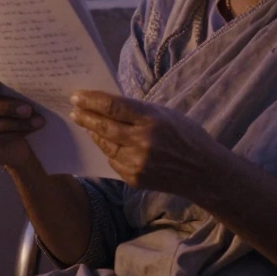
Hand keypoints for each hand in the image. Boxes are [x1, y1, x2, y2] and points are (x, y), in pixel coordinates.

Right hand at [0, 68, 44, 168]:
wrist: (12, 138)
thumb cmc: (10, 105)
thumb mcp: (8, 92)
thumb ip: (9, 85)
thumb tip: (28, 82)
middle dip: (5, 107)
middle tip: (27, 109)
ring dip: (14, 123)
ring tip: (35, 120)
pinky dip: (12, 135)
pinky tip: (27, 131)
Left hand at [70, 91, 220, 195]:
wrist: (203, 172)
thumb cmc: (187, 136)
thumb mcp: (166, 114)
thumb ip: (139, 112)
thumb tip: (109, 106)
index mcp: (151, 120)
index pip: (113, 106)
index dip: (91, 100)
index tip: (76, 96)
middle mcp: (142, 142)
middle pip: (104, 126)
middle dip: (85, 117)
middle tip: (74, 110)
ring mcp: (137, 163)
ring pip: (105, 145)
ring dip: (94, 134)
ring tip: (87, 125)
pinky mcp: (134, 179)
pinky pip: (114, 161)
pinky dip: (109, 151)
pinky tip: (107, 144)